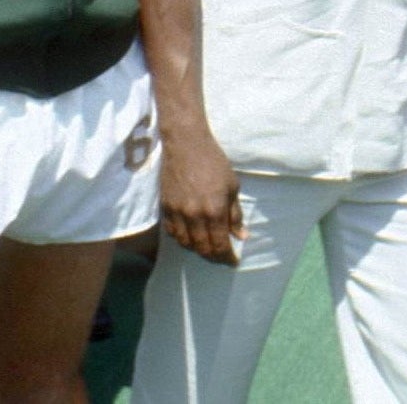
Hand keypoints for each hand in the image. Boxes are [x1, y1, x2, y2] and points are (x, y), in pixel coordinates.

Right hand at [159, 125, 245, 265]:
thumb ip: (235, 214)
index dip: (228, 258)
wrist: (186, 144)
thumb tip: (241, 236)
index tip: (234, 261)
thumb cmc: (214, 162)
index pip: (220, 245)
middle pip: (203, 249)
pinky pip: (172, 232)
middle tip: (222, 257)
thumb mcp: (232, 186)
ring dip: (197, 249)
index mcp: (214, 210)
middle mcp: (194, 216)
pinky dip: (182, 238)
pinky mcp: (164, 207)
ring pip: (185, 244)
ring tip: (206, 247)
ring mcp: (177, 212)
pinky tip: (190, 235)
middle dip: (214, 257)